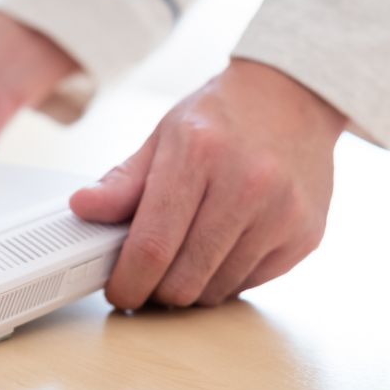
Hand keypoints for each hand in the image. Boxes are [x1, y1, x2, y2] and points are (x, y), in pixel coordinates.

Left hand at [71, 59, 346, 308]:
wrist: (291, 98)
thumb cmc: (222, 118)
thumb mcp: (164, 136)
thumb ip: (123, 181)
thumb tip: (83, 207)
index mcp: (200, 153)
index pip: (152, 244)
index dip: (128, 281)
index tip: (118, 291)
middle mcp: (247, 183)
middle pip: (184, 278)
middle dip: (154, 292)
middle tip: (144, 282)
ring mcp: (283, 212)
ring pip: (216, 290)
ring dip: (190, 288)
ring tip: (182, 262)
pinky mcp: (305, 235)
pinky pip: (249, 284)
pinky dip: (225, 279)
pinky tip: (218, 252)